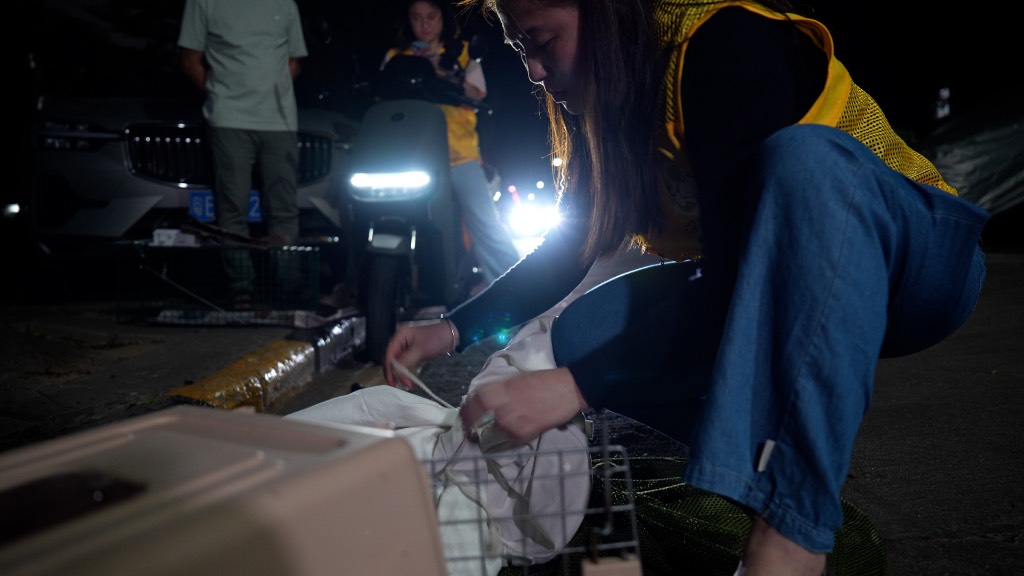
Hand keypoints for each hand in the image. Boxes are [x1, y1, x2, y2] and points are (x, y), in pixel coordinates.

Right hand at [383, 320, 455, 389]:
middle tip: (398, 385)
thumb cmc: (436, 339)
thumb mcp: (420, 350)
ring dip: (400, 373)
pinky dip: (405, 370)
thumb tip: (395, 371)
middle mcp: (400, 340)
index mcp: (400, 336)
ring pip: (398, 362)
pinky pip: (405, 362)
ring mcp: (406, 346)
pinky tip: (408, 378)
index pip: (389, 354)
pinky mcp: (412, 351)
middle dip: (394, 372)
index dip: (389, 369)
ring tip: (406, 384)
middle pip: (391, 358)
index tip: (393, 381)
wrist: (452, 334)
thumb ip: (406, 360)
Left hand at [459, 368, 588, 442]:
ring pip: (494, 430)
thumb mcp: (517, 379)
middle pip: (480, 419)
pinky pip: (510, 437)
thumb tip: (486, 399)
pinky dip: (508, 435)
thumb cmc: (544, 380)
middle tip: (470, 431)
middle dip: (473, 426)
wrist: (568, 389)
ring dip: (492, 431)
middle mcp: (504, 405)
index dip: (466, 410)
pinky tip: (513, 431)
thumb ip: (501, 390)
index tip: (462, 416)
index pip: (475, 401)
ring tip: (495, 430)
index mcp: (501, 388)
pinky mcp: (525, 432)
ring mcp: (513, 420)